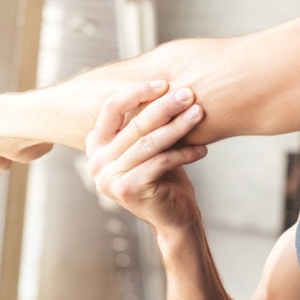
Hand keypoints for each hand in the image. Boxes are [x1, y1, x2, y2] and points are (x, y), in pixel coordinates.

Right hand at [85, 81, 208, 231]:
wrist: (174, 218)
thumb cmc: (165, 177)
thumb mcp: (150, 145)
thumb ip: (144, 121)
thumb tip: (165, 81)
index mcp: (96, 145)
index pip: (111, 108)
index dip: (137, 92)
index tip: (164, 83)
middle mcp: (96, 162)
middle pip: (134, 125)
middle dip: (165, 107)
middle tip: (189, 94)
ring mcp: (108, 178)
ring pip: (148, 143)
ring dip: (178, 126)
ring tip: (199, 113)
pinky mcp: (127, 189)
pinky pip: (160, 162)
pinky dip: (184, 153)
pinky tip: (203, 149)